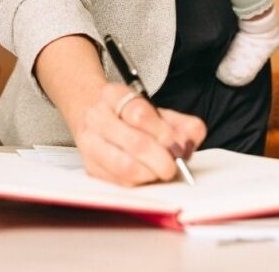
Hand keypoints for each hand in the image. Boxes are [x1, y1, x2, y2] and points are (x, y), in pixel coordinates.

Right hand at [72, 83, 205, 186]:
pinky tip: (147, 176)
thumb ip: (181, 124)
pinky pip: (119, 182)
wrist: (96, 119)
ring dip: (151, 174)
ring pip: (125, 166)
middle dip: (161, 159)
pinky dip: (139, 183)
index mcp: (114, 95)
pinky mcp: (90, 166)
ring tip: (161, 172)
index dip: (163, 133)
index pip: (139, 113)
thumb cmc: (130, 117)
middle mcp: (97, 116)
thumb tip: (188, 142)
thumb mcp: (157, 112)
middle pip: (135, 143)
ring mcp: (89, 142)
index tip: (178, 145)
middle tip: (173, 166)